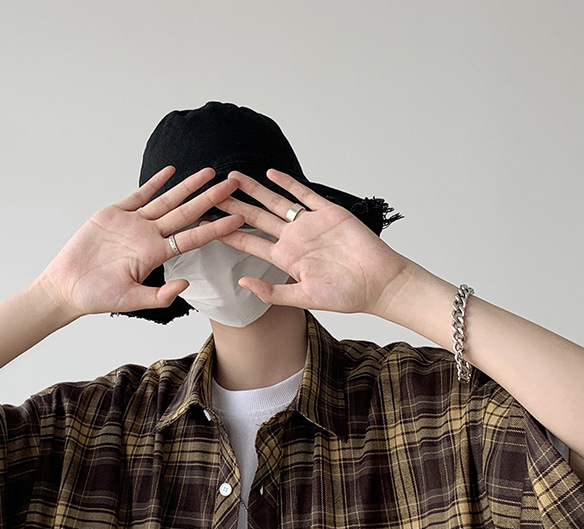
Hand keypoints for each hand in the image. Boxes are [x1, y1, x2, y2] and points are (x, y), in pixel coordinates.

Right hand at [37, 167, 244, 317]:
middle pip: (186, 214)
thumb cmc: (97, 297)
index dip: (216, 228)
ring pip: (166, 200)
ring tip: (210, 173)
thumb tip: (186, 284)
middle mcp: (149, 237)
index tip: (238, 219)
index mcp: (155, 256)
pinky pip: (139, 195)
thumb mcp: (130, 300)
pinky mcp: (114, 214)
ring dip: (188, 186)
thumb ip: (159, 296)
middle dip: (210, 199)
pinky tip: (171, 171)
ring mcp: (133, 224)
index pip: (193, 239)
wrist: (67, 286)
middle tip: (232, 185)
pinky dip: (155, 183)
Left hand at [211, 169, 414, 316]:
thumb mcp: (304, 298)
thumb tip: (241, 281)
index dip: (227, 234)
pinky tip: (270, 174)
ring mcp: (309, 224)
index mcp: (285, 259)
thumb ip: (272, 292)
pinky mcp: (328, 213)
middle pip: (256, 218)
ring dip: (254, 189)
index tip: (206, 226)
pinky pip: (304, 195)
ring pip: (275, 202)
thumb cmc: (345, 295)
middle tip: (211, 193)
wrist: (377, 282)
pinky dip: (288, 183)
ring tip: (232, 178)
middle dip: (233, 205)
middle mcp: (293, 240)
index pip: (249, 244)